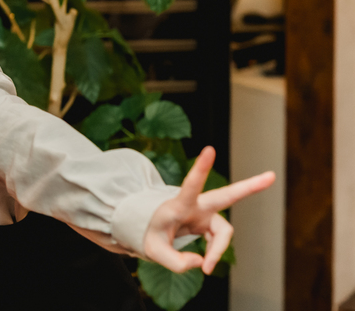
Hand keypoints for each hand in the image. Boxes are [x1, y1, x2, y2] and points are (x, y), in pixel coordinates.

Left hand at [142, 146, 274, 273]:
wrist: (147, 229)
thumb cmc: (148, 234)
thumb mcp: (154, 252)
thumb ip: (177, 263)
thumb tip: (203, 262)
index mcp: (179, 205)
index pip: (191, 185)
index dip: (201, 169)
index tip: (209, 149)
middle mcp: (196, 206)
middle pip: (226, 196)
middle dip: (250, 186)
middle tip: (272, 175)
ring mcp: (204, 213)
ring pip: (224, 233)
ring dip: (218, 251)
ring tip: (208, 268)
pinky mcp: (209, 223)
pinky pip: (219, 240)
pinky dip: (215, 253)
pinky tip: (206, 262)